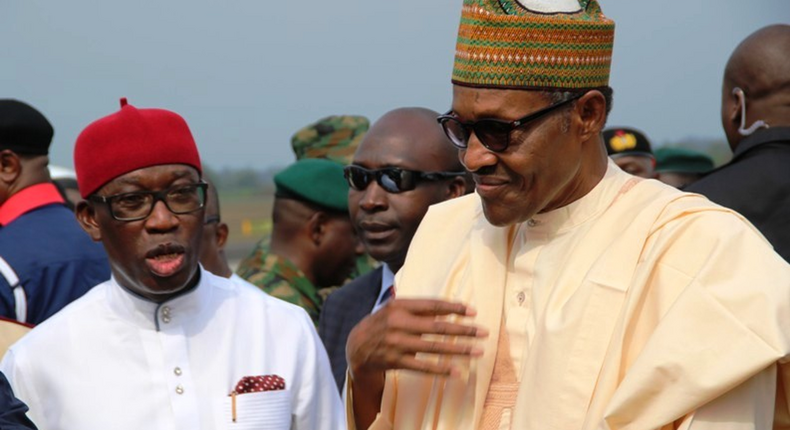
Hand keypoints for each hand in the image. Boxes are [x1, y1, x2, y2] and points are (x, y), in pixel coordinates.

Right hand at [347, 298, 487, 378]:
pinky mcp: (396, 361)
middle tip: (484, 332)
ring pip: (433, 347)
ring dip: (458, 349)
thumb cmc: (383, 323)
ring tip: (477, 351)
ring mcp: (397, 343)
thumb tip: (448, 308)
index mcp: (400, 305)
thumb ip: (418, 307)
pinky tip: (457, 372)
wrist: (356, 346)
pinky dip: (441, 369)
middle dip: (463, 330)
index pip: (433, 305)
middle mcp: (398, 323)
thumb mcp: (395, 309)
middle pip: (437, 326)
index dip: (454, 308)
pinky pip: (422, 367)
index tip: (473, 312)